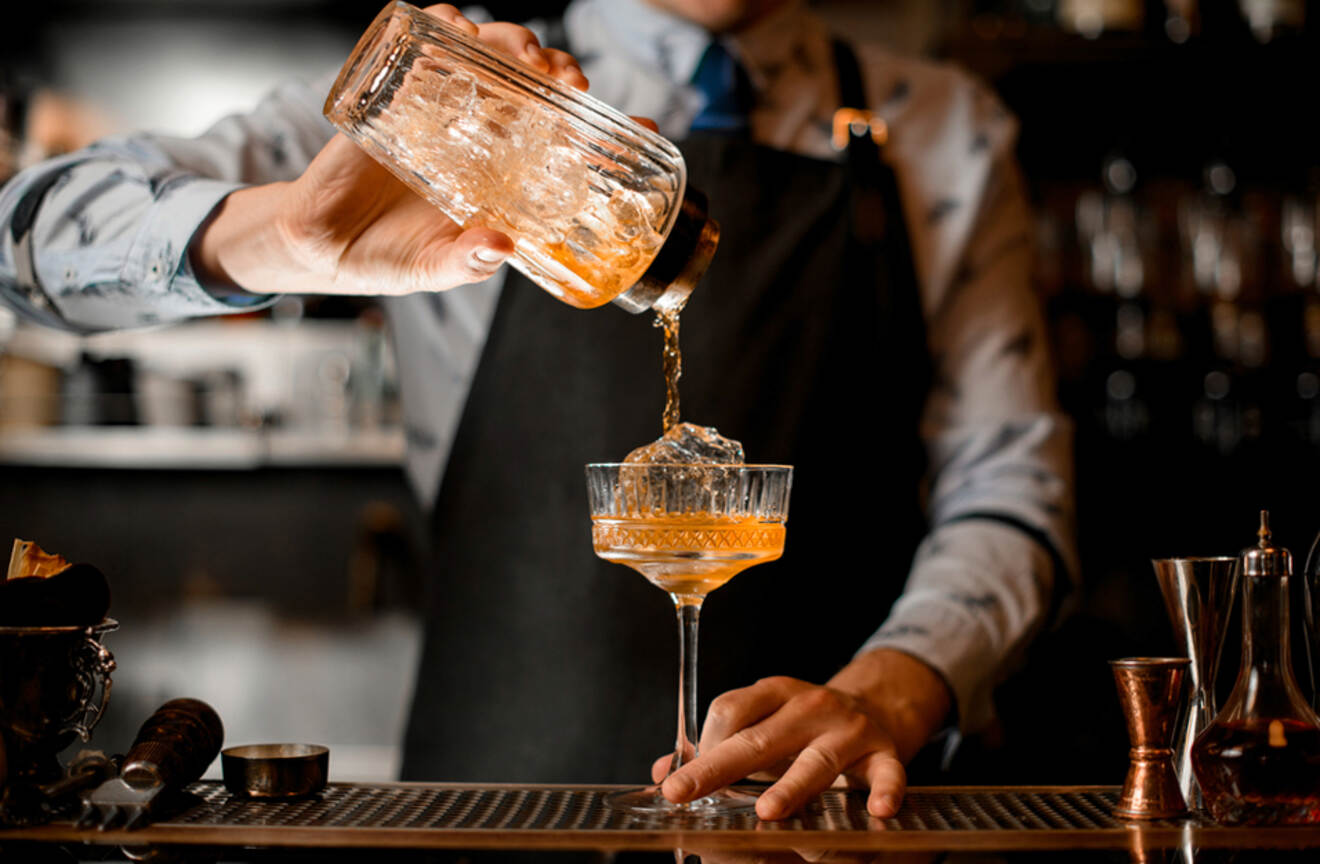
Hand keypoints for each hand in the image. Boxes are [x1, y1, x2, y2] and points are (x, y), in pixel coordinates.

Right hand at [192, 6, 597, 296]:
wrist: (321, 245)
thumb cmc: (390, 257)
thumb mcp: (438, 267)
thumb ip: (470, 262)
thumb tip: (499, 247)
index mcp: (505, 174)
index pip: (565, 139)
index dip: (604, 126)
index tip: (642, 124)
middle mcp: (480, 135)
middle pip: (533, 83)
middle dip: (559, 71)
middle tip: (571, 83)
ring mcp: (440, 109)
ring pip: (488, 54)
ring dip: (513, 42)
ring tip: (526, 56)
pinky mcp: (396, 93)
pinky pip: (424, 44)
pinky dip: (443, 24)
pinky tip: (457, 27)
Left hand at [653, 649, 951, 821]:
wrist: (874, 707)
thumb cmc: (803, 724)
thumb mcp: (762, 721)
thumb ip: (716, 745)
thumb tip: (661, 771)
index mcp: (773, 694)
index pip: (729, 709)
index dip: (703, 743)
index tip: (683, 778)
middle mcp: (809, 706)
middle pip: (758, 739)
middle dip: (719, 767)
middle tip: (684, 791)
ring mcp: (848, 729)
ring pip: (816, 761)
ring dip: (792, 785)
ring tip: (768, 809)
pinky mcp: (883, 752)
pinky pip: (888, 772)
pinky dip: (886, 790)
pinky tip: (878, 810)